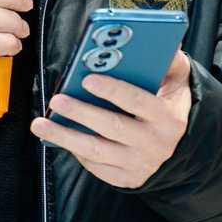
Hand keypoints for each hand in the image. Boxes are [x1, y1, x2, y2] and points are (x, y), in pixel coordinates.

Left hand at [30, 47, 191, 189]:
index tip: (87, 79)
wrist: (180, 146)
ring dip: (65, 137)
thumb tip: (164, 42)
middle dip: (81, 113)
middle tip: (57, 100)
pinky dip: (76, 152)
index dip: (112, 90)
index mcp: (167, 117)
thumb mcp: (178, 82)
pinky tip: (60, 137)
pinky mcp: (127, 179)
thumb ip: (172, 62)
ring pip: (97, 151)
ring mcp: (140, 164)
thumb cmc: (169, 105)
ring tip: (41, 123)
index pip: (137, 101)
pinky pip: (96, 166)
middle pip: (112, 127)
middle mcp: (155, 144)